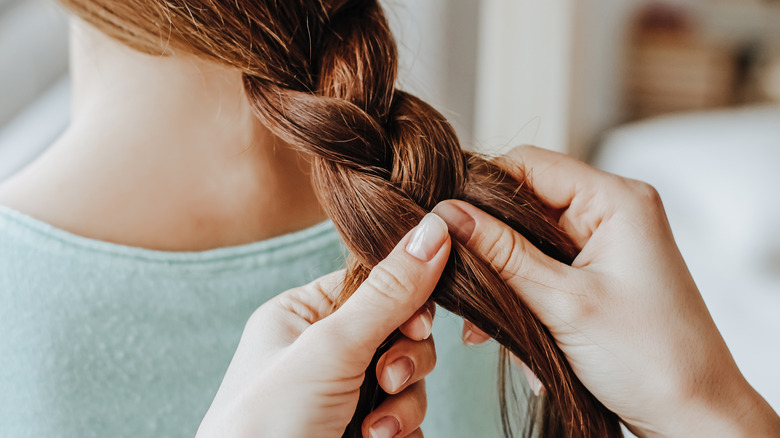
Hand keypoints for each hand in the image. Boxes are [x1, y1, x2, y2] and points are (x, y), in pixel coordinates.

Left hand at [197, 214, 450, 437]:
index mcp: (301, 316)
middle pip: (400, 331)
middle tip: (388, 378)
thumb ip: (388, 293)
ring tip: (377, 428)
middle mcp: (323, 351)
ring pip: (409, 377)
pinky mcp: (361, 429)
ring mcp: (343, 393)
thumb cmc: (268, 424)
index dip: (405, 299)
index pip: (372, 283)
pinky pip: (407, 415)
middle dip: (405, 359)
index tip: (417, 321)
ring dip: (404, 402)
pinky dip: (402, 429)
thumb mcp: (330, 348)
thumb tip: (435, 230)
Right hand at [434, 146, 779, 436]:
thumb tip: (448, 215)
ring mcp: (606, 243)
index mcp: (616, 200)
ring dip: (504, 280)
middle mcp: (613, 211)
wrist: (695, 417)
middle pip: (525, 204)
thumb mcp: (562, 303)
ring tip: (484, 327)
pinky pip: (545, 268)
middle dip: (490, 246)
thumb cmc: (651, 360)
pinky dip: (523, 296)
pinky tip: (512, 336)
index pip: (529, 165)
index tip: (444, 223)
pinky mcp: (599, 273)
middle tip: (460, 281)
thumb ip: (501, 253)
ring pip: (529, 241)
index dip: (480, 189)